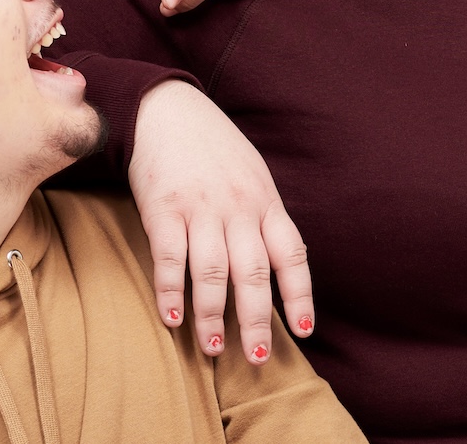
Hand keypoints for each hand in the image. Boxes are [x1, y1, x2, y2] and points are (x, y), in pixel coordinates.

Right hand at [129, 80, 312, 363]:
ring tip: (215, 348)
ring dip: (212, 314)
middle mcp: (238, 208)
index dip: (299, 295)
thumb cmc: (214, 149)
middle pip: (253, 272)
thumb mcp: (253, 176)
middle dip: (256, 319)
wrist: (168, 109)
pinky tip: (172, 319)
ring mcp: (201, 208)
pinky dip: (171, 291)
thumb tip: (278, 265)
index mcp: (265, 202)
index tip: (303, 331)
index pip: (291, 254)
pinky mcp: (163, 208)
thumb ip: (263, 218)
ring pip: (212, 271)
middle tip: (257, 358)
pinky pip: (170, 257)